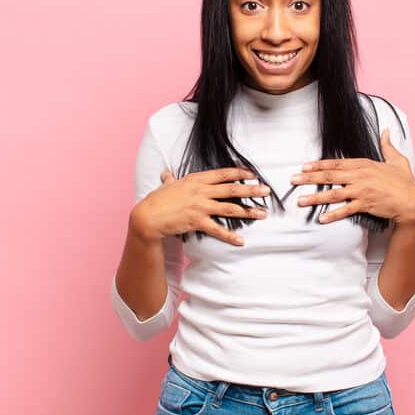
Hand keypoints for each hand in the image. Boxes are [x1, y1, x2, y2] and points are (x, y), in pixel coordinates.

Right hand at [131, 167, 269, 245]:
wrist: (148, 216)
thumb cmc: (156, 200)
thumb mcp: (165, 186)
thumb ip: (170, 180)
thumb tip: (166, 174)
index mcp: (195, 180)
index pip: (222, 174)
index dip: (239, 172)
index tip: (253, 174)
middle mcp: (201, 191)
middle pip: (232, 189)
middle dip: (251, 190)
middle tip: (266, 191)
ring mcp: (200, 206)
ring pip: (230, 208)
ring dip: (248, 211)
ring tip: (262, 214)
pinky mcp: (197, 221)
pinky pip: (218, 229)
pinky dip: (230, 236)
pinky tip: (241, 241)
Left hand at [291, 128, 414, 224]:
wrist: (412, 200)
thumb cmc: (404, 181)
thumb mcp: (397, 159)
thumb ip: (388, 145)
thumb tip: (387, 131)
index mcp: (364, 165)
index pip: (336, 163)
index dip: (318, 165)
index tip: (304, 166)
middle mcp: (360, 176)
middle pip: (330, 176)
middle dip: (309, 178)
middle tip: (293, 179)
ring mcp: (361, 191)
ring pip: (334, 193)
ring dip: (315, 197)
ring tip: (301, 200)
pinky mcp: (365, 204)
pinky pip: (346, 210)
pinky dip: (333, 214)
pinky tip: (321, 218)